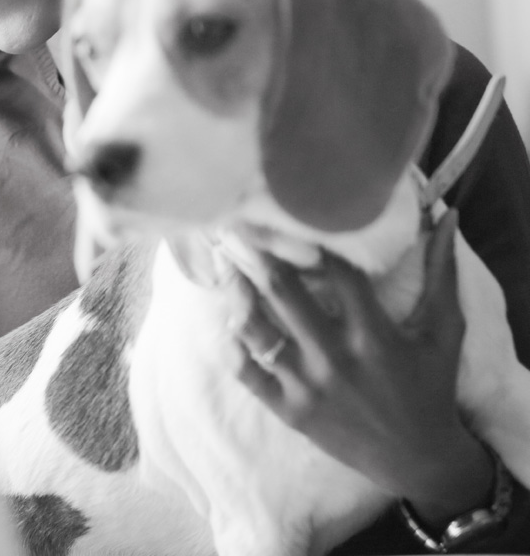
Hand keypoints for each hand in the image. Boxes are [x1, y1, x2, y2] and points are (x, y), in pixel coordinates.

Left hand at [226, 209, 493, 528]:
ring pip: (258, 329)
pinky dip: (232, 347)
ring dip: (237, 293)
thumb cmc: (430, 388)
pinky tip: (225, 319)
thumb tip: (445, 216)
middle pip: (284, 293)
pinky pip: (248, 373)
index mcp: (373, 336)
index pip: (337, 272)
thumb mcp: (444, 331)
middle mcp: (335, 358)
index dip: (314, 237)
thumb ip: (442, 274)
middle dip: (258, 254)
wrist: (417, 462)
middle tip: (237, 223)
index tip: (290, 209)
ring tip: (224, 262)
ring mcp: (307, 386)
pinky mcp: (289, 410)